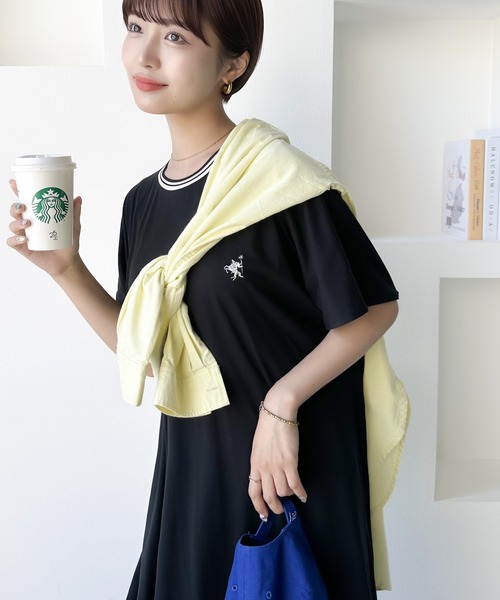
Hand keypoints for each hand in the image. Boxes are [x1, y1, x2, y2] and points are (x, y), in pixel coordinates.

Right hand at [6, 179, 82, 276]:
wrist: (68, 261)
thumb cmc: (68, 242)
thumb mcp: (73, 226)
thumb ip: (74, 212)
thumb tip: (78, 198)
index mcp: (37, 215)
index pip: (24, 201)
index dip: (17, 191)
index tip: (14, 183)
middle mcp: (28, 224)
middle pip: (15, 211)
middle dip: (15, 207)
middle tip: (22, 206)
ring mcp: (24, 235)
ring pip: (12, 225)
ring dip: (16, 222)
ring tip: (27, 224)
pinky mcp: (23, 247)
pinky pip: (12, 242)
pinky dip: (15, 239)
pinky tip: (23, 238)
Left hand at [248, 395, 306, 518]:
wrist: (277, 413)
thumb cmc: (268, 427)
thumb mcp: (258, 447)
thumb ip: (261, 462)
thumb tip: (266, 475)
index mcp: (254, 464)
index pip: (253, 492)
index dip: (259, 506)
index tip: (264, 514)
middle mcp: (264, 468)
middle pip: (269, 496)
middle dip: (275, 507)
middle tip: (281, 510)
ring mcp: (276, 466)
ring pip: (283, 492)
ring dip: (289, 496)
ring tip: (293, 495)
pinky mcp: (290, 462)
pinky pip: (295, 484)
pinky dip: (300, 493)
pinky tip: (303, 496)